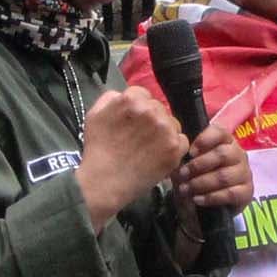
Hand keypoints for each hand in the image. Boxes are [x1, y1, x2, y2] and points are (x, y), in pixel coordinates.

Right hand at [80, 87, 188, 228]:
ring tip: (149, 147)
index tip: (132, 122)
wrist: (104, 182)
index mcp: (132, 99)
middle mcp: (152, 111)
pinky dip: (173, 147)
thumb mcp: (95, 114)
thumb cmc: (97, 149)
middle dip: (151, 119)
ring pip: (172, 123)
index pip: (143, 94)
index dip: (137, 109)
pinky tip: (160, 155)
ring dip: (164, 132)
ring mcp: (166, 130)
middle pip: (159, 108)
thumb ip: (111, 98)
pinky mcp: (174, 149)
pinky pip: (182, 141)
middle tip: (140, 137)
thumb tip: (124, 95)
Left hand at [175, 122, 251, 212]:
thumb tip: (176, 151)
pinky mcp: (246, 192)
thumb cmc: (199, 177)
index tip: (190, 152)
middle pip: (222, 154)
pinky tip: (197, 199)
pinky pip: (230, 194)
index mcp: (225, 141)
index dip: (205, 140)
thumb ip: (186, 155)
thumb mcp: (190, 164)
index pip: (220, 132)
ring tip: (185, 189)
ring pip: (224, 176)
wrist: (210, 206)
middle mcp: (238, 154)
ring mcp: (244, 173)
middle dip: (199, 165)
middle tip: (182, 174)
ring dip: (201, 183)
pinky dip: (211, 197)